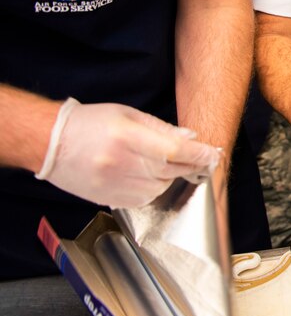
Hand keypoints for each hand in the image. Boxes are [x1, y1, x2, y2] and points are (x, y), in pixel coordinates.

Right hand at [35, 98, 219, 207]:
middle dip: (191, 166)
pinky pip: (143, 200)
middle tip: (203, 160)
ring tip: (164, 164)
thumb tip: (191, 139)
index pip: (174, 151)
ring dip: (170, 177)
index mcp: (126, 137)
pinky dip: (154, 189)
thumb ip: (161, 128)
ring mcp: (113, 184)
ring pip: (160, 188)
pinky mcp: (107, 199)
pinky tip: (148, 176)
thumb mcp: (128, 115)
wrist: (51, 143)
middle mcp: (120, 163)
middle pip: (170, 170)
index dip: (199, 155)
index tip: (214, 155)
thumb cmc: (90, 123)